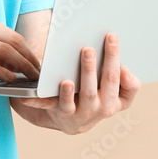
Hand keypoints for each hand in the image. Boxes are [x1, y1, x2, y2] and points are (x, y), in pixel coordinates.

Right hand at [0, 18, 40, 81]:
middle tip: (38, 72)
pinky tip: (11, 80)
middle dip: (29, 58)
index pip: (13, 36)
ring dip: (22, 66)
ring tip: (31, 77)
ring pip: (6, 52)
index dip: (27, 50)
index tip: (35, 62)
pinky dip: (4, 72)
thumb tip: (11, 59)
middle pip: (14, 42)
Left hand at [14, 33, 139, 134]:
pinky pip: (47, 106)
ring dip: (68, 91)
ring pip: (71, 101)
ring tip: (66, 80)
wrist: (77, 122)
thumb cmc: (100, 98)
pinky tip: (27, 97)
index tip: (110, 36)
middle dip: (90, 69)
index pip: (114, 77)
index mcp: (113, 101)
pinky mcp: (58, 113)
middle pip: (93, 88)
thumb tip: (125, 71)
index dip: (114, 57)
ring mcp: (77, 112)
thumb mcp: (120, 97)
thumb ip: (130, 85)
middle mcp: (96, 108)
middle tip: (86, 49)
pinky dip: (37, 102)